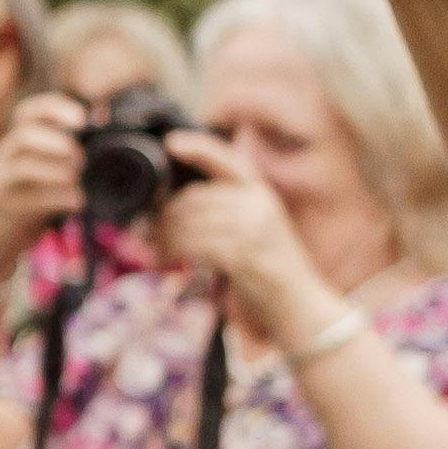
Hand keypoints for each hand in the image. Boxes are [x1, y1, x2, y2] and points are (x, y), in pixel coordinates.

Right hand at [0, 92, 85, 299]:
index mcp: (19, 139)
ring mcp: (2, 181)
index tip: (83, 117)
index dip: (55, 108)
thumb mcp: (46, 165)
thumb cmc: (32, 191)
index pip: (29, 111)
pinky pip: (29, 200)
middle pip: (24, 135)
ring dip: (54, 170)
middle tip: (81, 157)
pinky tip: (77, 201)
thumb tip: (105, 121)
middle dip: (55, 141)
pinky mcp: (5, 207)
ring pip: (22, 167)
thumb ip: (70, 147)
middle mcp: (6, 155)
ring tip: (77, 177)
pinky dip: (56, 199)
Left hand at [154, 119, 328, 345]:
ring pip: (190, 221)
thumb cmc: (271, 271)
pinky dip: (174, 252)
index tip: (171, 143)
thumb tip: (178, 206)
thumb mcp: (258, 230)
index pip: (228, 161)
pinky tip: (167, 261)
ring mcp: (251, 229)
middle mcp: (258, 205)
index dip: (199, 148)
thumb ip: (229, 212)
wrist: (298, 305)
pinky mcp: (241, 254)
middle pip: (196, 196)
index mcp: (262, 195)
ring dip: (165, 237)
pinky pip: (194, 245)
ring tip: (157, 250)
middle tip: (149, 231)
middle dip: (166, 214)